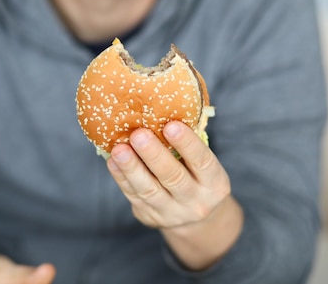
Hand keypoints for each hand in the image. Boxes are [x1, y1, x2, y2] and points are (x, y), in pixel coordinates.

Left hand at [107, 121, 231, 228]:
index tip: (171, 125)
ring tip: (119, 149)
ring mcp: (172, 213)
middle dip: (154, 155)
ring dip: (132, 168)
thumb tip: (162, 108)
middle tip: (139, 134)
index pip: (202, 162)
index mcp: (214, 183)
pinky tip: (112, 161)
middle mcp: (196, 201)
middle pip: (173, 177)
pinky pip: (133, 196)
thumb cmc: (197, 176)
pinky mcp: (150, 216)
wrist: (195, 218)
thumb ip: (188, 145)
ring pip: (149, 190)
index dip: (187, 144)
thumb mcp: (204, 165)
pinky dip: (122, 178)